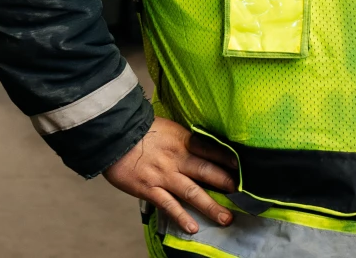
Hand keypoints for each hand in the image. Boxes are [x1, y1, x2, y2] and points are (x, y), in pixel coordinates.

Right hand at [103, 117, 237, 233]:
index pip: (210, 149)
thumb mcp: (167, 127)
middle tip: (241, 194)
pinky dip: (182, 217)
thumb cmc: (139, 130)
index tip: (242, 167)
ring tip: (226, 218)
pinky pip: (169, 205)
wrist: (113, 135)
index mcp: (182, 140)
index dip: (227, 159)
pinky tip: (193, 227)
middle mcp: (177, 159)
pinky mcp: (150, 189)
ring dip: (211, 206)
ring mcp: (164, 176)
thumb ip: (183, 139)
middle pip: (207, 172)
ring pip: (193, 192)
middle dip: (226, 183)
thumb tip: (200, 146)